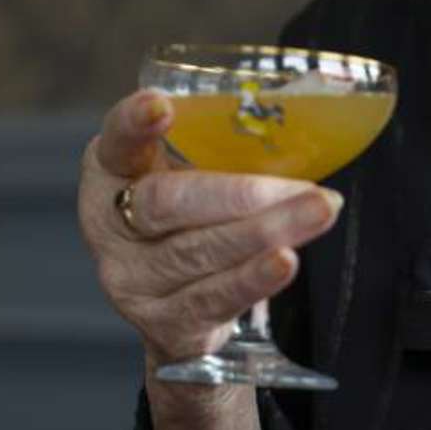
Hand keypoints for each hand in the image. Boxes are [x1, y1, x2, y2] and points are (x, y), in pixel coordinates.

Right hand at [77, 90, 342, 364]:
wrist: (178, 305)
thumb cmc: (194, 213)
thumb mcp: (191, 171)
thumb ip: (222, 143)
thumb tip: (310, 111)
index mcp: (113, 172)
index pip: (117, 142)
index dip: (134, 124)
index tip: (161, 105)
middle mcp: (111, 227)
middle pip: (166, 203)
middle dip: (240, 193)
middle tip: (303, 186)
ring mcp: (133, 280)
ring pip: (200, 251)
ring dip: (267, 230)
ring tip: (320, 211)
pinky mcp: (165, 324)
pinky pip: (214, 297)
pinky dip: (254, 278)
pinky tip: (286, 261)